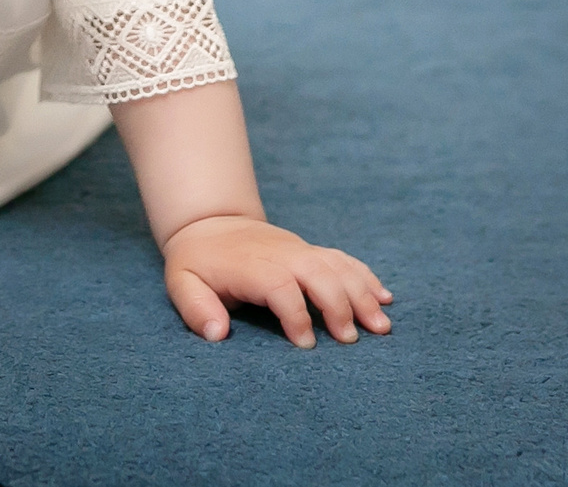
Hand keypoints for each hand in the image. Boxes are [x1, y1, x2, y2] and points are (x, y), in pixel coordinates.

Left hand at [161, 214, 391, 347]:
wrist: (211, 223)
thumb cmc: (198, 262)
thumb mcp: (182, 283)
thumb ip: (196, 308)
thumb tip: (217, 334)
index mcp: (251, 265)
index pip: (280, 286)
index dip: (296, 314)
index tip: (305, 344)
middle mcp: (281, 254)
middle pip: (318, 273)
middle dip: (338, 305)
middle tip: (350, 340)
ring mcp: (299, 250)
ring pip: (338, 266)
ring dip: (362, 294)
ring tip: (381, 326)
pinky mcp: (311, 251)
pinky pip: (344, 259)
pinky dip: (366, 277)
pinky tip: (385, 298)